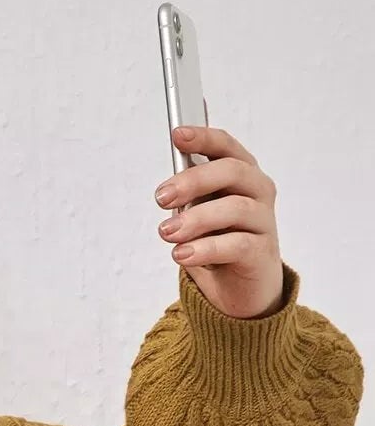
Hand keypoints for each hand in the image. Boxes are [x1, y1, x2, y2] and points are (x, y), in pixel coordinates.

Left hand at [153, 113, 284, 319]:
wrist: (242, 291)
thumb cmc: (217, 244)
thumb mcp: (197, 218)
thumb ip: (188, 200)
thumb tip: (169, 190)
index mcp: (241, 176)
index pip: (226, 148)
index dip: (204, 138)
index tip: (177, 134)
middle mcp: (258, 192)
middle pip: (232, 172)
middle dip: (194, 180)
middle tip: (161, 197)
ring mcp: (263, 222)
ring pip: (235, 208)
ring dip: (196, 218)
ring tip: (167, 232)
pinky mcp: (262, 253)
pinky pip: (236, 245)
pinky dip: (206, 248)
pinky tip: (181, 255)